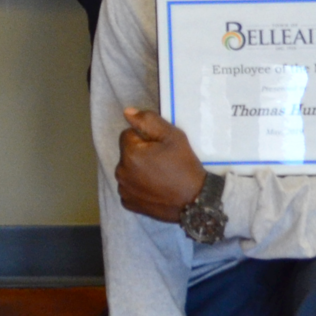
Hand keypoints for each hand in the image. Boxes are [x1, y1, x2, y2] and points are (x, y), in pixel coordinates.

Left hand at [115, 108, 206, 223]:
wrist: (195, 200)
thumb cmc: (184, 166)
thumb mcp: (173, 136)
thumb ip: (148, 121)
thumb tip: (127, 112)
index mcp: (130, 153)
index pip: (129, 134)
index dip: (145, 138)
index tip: (160, 148)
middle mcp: (121, 172)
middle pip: (127, 153)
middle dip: (140, 153)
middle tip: (162, 162)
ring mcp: (124, 190)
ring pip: (127, 170)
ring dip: (138, 170)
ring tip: (159, 176)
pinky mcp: (128, 203)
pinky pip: (129, 187)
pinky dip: (138, 186)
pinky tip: (154, 188)